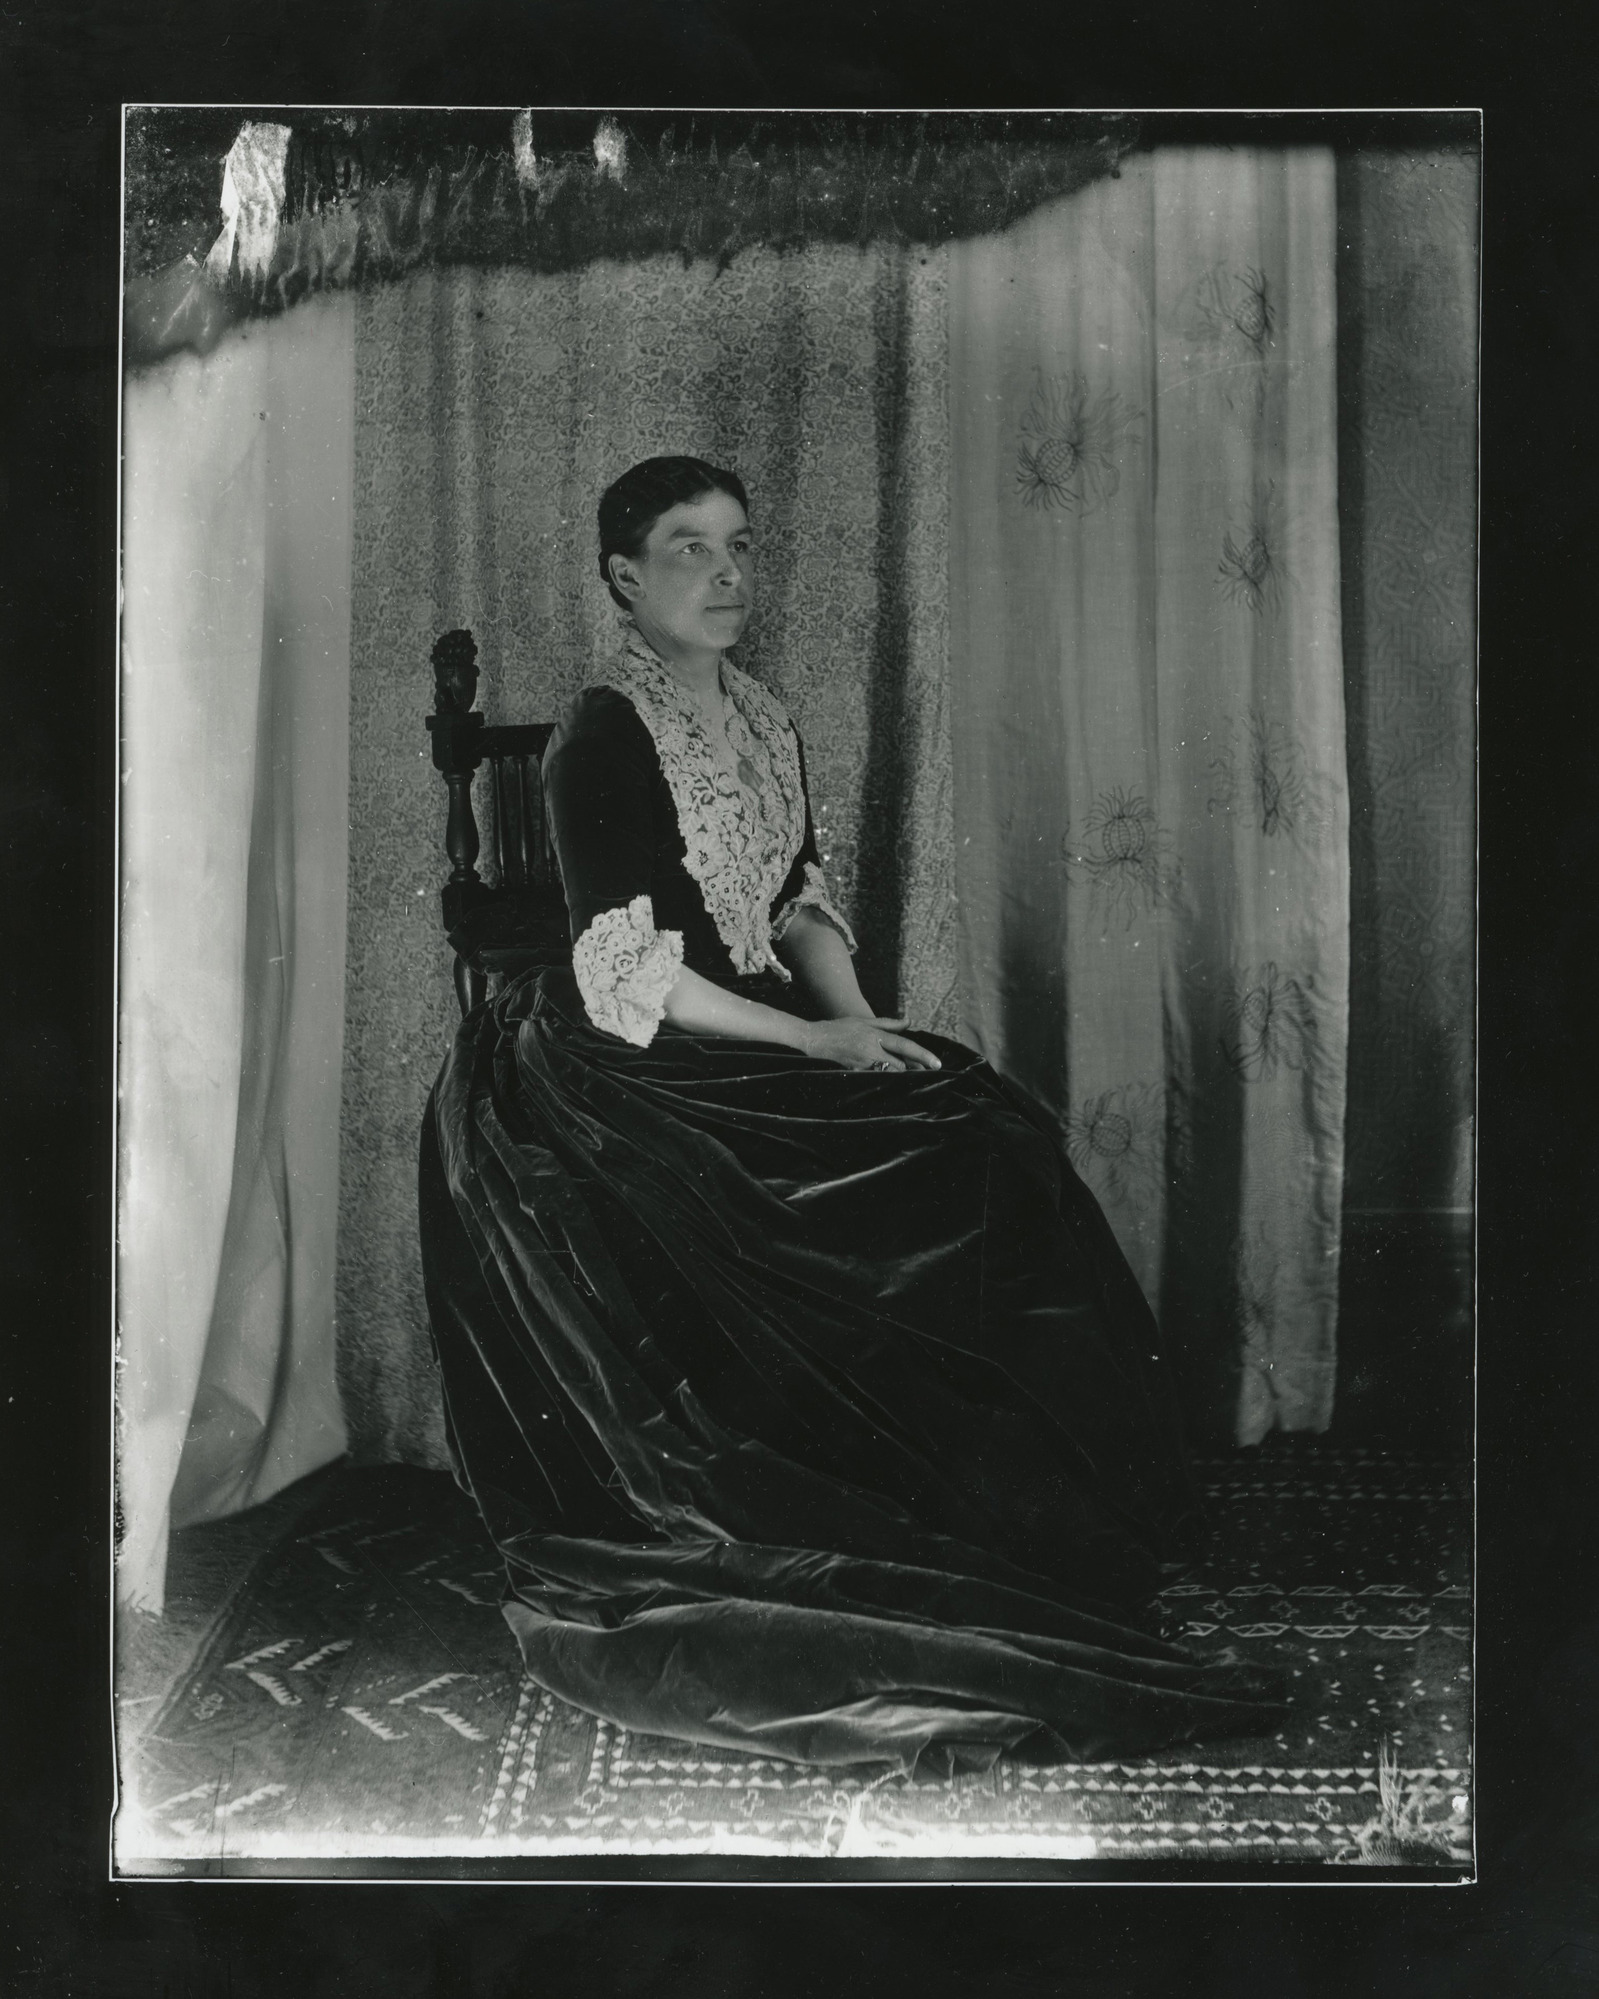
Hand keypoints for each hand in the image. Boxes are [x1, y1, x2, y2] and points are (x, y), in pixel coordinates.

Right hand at [800, 1015, 940, 1072]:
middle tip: (924, 1072)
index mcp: (875, 1035)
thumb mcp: (863, 1021)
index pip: (905, 1046)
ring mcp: (862, 1064)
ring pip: (889, 1074)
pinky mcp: (855, 1073)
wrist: (813, 1039)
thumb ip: (888, 1024)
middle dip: (912, 1069)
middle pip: (900, 1065)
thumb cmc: (838, 1028)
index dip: (923, 1055)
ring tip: (910, 1076)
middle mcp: (870, 1050)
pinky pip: (875, 1079)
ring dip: (900, 1075)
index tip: (937, 1064)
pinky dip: (884, 1079)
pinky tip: (889, 1081)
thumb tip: (909, 1022)